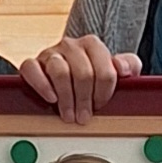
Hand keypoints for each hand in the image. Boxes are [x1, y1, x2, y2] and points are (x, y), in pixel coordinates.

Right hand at [18, 34, 139, 120]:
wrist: (67, 74)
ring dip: (66, 98)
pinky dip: (42, 85)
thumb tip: (123, 68)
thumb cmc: (93, 76)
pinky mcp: (33, 63)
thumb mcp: (117, 70)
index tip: (100, 106)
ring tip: (69, 115)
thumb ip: (129, 65)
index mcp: (92, 45)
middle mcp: (71, 45)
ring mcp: (50, 53)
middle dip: (85, 100)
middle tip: (84, 117)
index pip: (105, 70)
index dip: (104, 93)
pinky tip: (51, 98)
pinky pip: (32, 69)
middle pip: (83, 73)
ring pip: (59, 71)